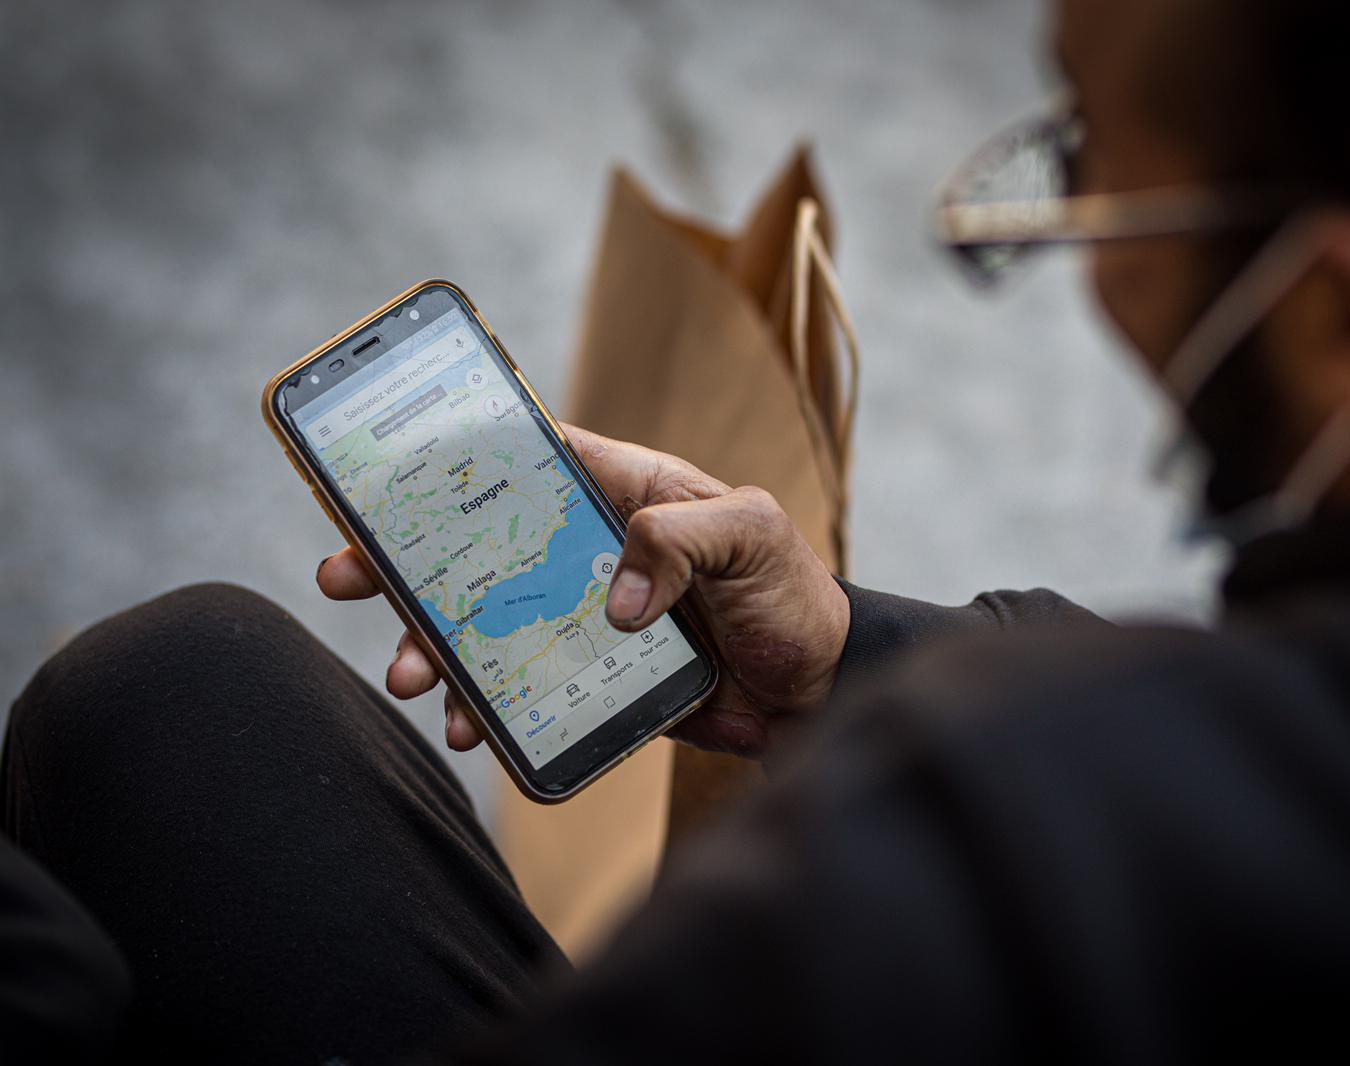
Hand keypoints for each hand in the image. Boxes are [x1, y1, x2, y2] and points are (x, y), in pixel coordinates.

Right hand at [316, 423, 850, 758]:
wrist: (820, 694)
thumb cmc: (795, 597)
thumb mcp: (752, 536)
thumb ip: (680, 539)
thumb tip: (611, 598)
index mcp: (629, 493)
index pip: (531, 460)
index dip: (459, 461)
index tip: (387, 476)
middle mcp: (596, 550)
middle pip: (484, 546)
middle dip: (409, 563)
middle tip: (345, 579)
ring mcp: (589, 617)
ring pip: (491, 623)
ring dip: (437, 646)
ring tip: (408, 675)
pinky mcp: (592, 678)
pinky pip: (525, 688)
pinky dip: (488, 706)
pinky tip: (468, 726)